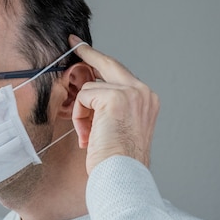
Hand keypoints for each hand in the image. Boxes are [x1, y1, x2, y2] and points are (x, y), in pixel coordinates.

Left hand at [70, 35, 159, 172]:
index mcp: (146, 100)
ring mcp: (131, 93)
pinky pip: (83, 97)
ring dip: (82, 112)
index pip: (120, 72)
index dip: (100, 60)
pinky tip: (88, 135)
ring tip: (89, 136)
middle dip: (88, 52)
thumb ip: (109, 106)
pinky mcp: (115, 97)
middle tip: (73, 43)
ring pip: (90, 87)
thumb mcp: (118, 127)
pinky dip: (79, 116)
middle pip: (109, 64)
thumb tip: (88, 90)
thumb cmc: (118, 160)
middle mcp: (143, 93)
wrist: (123, 175)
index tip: (85, 49)